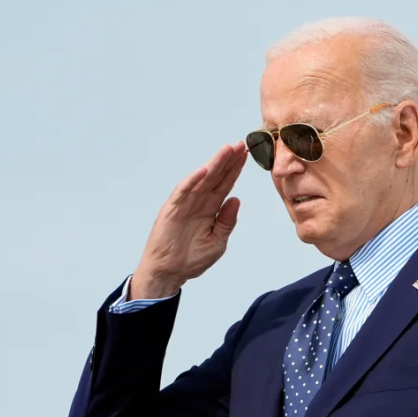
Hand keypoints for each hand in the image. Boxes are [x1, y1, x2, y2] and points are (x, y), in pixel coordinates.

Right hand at [130, 143, 248, 299]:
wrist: (170, 272)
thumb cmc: (192, 258)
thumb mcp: (218, 241)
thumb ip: (227, 221)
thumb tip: (236, 200)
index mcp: (211, 209)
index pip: (226, 184)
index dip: (235, 170)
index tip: (247, 155)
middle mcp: (199, 202)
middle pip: (217, 177)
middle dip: (229, 161)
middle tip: (241, 144)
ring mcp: (185, 204)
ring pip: (202, 179)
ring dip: (214, 164)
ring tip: (227, 150)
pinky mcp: (172, 209)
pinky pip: (183, 192)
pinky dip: (192, 181)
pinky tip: (203, 170)